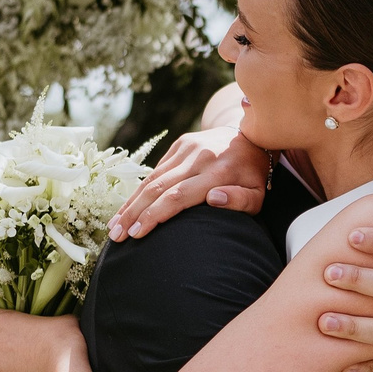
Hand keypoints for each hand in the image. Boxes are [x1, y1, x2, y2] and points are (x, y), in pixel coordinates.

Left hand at [0, 310, 82, 371]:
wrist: (66, 362)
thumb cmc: (66, 337)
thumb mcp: (62, 319)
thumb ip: (52, 320)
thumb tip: (61, 327)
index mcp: (5, 321)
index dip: (4, 324)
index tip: (16, 329)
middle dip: (6, 349)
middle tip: (26, 353)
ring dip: (2, 369)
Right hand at [109, 127, 269, 240]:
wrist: (254, 135)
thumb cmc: (254, 176)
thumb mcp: (258, 194)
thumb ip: (241, 200)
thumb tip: (213, 200)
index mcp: (218, 172)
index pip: (178, 196)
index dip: (154, 215)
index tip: (137, 234)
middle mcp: (199, 157)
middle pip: (158, 187)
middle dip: (134, 213)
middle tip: (116, 235)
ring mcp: (188, 147)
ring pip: (152, 177)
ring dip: (131, 203)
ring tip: (114, 225)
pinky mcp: (181, 143)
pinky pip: (157, 169)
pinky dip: (140, 190)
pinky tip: (127, 208)